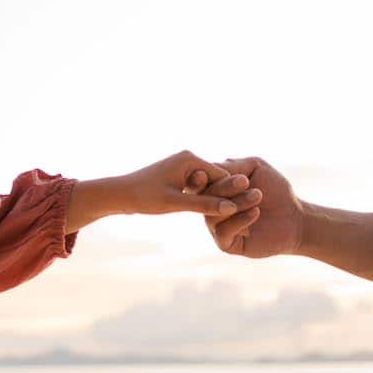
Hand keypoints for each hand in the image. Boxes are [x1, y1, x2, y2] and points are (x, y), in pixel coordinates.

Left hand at [119, 150, 261, 217]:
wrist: (120, 194)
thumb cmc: (145, 197)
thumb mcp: (176, 202)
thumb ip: (205, 205)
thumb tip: (232, 208)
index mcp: (190, 159)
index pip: (222, 175)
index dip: (235, 191)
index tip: (252, 206)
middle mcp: (189, 159)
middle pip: (217, 179)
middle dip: (229, 195)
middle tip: (251, 210)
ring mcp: (184, 168)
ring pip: (209, 186)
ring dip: (218, 199)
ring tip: (238, 214)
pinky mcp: (179, 178)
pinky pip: (200, 189)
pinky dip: (206, 200)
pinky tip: (217, 214)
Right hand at [201, 157, 302, 257]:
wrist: (294, 217)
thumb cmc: (275, 190)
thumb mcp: (255, 168)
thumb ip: (231, 166)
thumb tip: (206, 170)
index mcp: (215, 187)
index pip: (198, 181)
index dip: (198, 177)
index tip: (206, 174)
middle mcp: (212, 207)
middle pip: (204, 197)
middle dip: (225, 187)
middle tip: (246, 181)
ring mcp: (217, 226)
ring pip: (213, 214)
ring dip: (236, 203)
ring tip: (257, 196)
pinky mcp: (227, 244)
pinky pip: (222, 232)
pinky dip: (239, 220)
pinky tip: (256, 212)